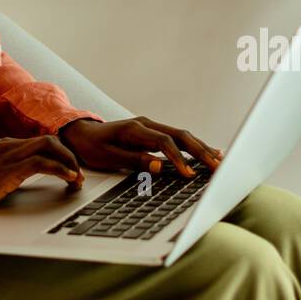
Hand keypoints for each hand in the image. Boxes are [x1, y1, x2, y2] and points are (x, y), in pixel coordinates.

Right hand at [0, 135, 84, 212]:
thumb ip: (14, 169)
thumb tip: (34, 174)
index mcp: (8, 145)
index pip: (43, 142)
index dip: (62, 154)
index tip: (72, 170)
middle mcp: (11, 145)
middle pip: (50, 140)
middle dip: (69, 156)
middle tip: (79, 175)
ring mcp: (11, 155)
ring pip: (50, 146)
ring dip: (69, 162)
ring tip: (78, 178)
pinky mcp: (11, 169)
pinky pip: (42, 163)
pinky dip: (60, 169)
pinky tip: (69, 179)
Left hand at [58, 115, 222, 179]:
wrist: (80, 133)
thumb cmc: (92, 147)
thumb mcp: (107, 157)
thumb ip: (133, 161)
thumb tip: (159, 166)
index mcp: (135, 129)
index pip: (164, 142)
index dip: (179, 159)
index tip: (189, 175)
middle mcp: (146, 124)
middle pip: (180, 135)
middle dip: (199, 151)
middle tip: (217, 167)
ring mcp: (151, 127)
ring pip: (182, 135)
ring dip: (200, 148)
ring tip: (220, 160)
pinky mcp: (152, 133)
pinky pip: (177, 139)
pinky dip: (193, 146)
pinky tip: (207, 152)